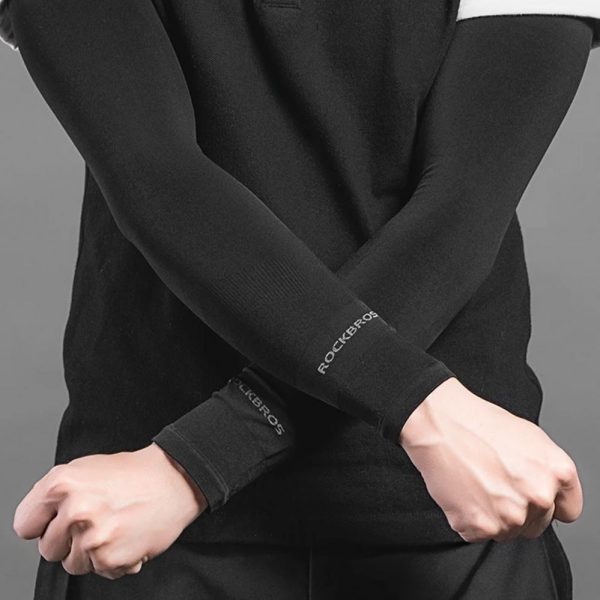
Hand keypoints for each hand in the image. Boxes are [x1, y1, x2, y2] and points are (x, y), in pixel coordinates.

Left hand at [12, 443, 207, 578]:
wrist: (175, 479)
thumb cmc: (134, 473)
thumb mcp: (86, 469)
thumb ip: (56, 495)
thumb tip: (39, 522)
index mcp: (61, 484)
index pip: (25, 524)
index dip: (44, 523)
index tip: (60, 519)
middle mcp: (73, 509)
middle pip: (47, 549)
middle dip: (69, 540)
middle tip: (97, 519)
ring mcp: (91, 536)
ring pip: (73, 564)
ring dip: (92, 551)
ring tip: (116, 525)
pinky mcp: (109, 558)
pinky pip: (100, 571)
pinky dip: (115, 559)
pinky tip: (128, 535)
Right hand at [399, 377, 583, 542]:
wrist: (439, 424)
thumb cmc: (477, 423)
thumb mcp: (529, 437)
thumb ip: (547, 471)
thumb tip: (549, 492)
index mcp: (558, 472)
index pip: (567, 510)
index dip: (547, 501)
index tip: (529, 495)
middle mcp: (540, 496)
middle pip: (537, 524)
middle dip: (518, 508)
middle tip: (493, 482)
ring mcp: (511, 515)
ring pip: (508, 531)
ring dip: (492, 514)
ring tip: (475, 482)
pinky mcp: (482, 527)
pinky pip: (479, 533)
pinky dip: (468, 518)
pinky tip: (462, 491)